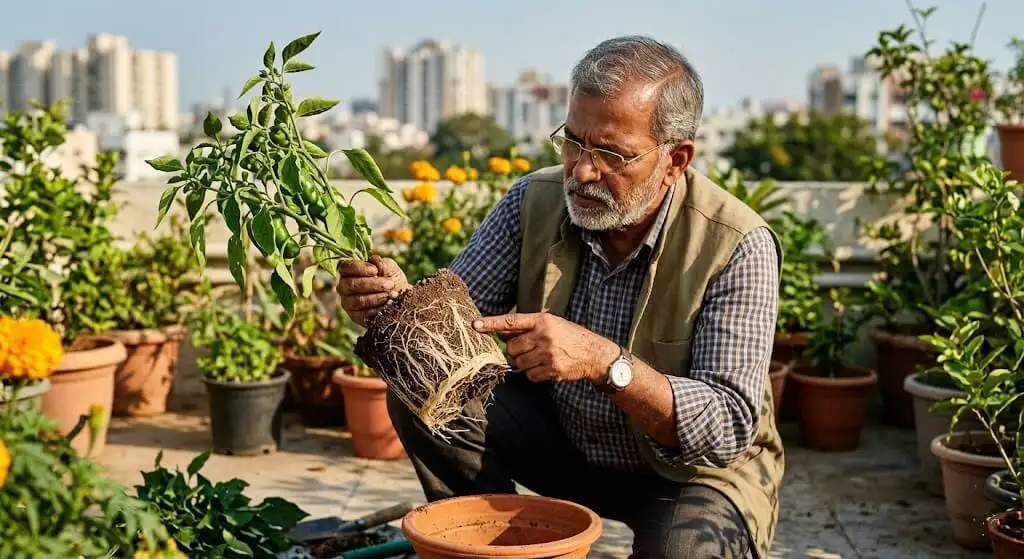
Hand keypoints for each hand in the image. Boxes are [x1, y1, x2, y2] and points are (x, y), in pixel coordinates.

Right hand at [336, 255, 410, 326]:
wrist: (400, 298)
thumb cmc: (391, 279)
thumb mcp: (389, 267)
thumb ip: (380, 263)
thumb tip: (373, 262)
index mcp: (349, 271)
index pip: (345, 267)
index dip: (359, 268)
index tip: (375, 271)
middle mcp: (344, 287)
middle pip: (351, 284)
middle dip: (372, 284)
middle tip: (389, 284)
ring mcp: (348, 302)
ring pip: (358, 300)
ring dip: (376, 297)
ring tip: (390, 295)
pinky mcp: (355, 316)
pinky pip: (363, 314)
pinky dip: (377, 310)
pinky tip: (387, 305)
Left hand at [473, 312, 618, 383]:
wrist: (594, 353)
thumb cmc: (570, 336)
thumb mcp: (551, 324)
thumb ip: (527, 328)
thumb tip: (502, 332)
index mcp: (542, 321)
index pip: (511, 321)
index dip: (491, 324)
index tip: (475, 325)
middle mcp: (544, 336)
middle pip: (512, 348)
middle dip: (517, 351)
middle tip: (531, 349)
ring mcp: (548, 354)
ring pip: (519, 363)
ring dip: (525, 363)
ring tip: (541, 358)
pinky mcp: (552, 370)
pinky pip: (530, 375)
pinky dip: (534, 374)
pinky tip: (547, 367)